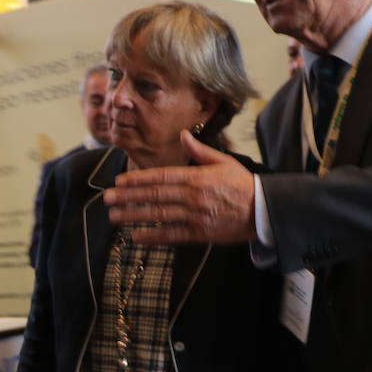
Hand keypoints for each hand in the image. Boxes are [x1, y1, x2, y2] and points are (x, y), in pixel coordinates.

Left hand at [101, 132, 256, 243]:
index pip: (161, 176)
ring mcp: (195, 216)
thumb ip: (200, 150)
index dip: (138, 179)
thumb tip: (183, 134)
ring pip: (159, 215)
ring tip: (114, 216)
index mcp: (196, 177)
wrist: (264, 210)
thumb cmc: (242, 184)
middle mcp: (192, 196)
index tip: (119, 180)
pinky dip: (153, 236)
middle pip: (154, 195)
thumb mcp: (223, 161)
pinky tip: (136, 237)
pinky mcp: (199, 233)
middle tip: (107, 198)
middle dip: (128, 197)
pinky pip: (172, 236)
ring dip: (134, 216)